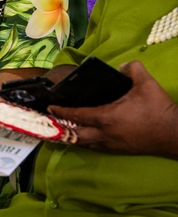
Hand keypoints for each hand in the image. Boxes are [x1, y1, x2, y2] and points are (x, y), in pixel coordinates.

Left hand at [49, 61, 177, 157]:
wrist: (175, 133)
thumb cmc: (158, 109)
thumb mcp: (146, 83)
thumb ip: (132, 69)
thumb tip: (122, 66)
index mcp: (106, 117)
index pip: (76, 115)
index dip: (61, 111)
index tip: (50, 108)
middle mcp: (104, 133)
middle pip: (75, 134)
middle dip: (62, 128)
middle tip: (53, 121)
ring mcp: (112, 144)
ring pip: (85, 143)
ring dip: (74, 136)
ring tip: (65, 129)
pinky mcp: (120, 150)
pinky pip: (97, 148)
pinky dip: (87, 143)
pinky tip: (87, 138)